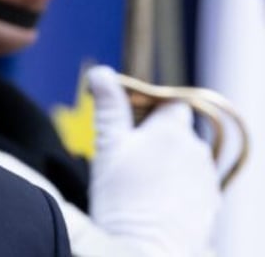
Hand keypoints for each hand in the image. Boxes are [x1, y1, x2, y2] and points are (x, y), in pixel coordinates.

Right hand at [87, 65, 220, 256]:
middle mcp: (197, 151)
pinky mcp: (210, 207)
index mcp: (173, 130)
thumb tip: (100, 71)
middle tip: (126, 156)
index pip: (170, 102)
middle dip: (155, 138)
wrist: (146, 254)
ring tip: (138, 183)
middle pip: (177, 131)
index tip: (127, 122)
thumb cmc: (123, 201)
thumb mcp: (107, 147)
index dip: (149, 107)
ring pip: (185, 159)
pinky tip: (154, 201)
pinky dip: (176, 187)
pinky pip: (192, 185)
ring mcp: (207, 181)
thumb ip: (108, 107)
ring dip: (166, 163)